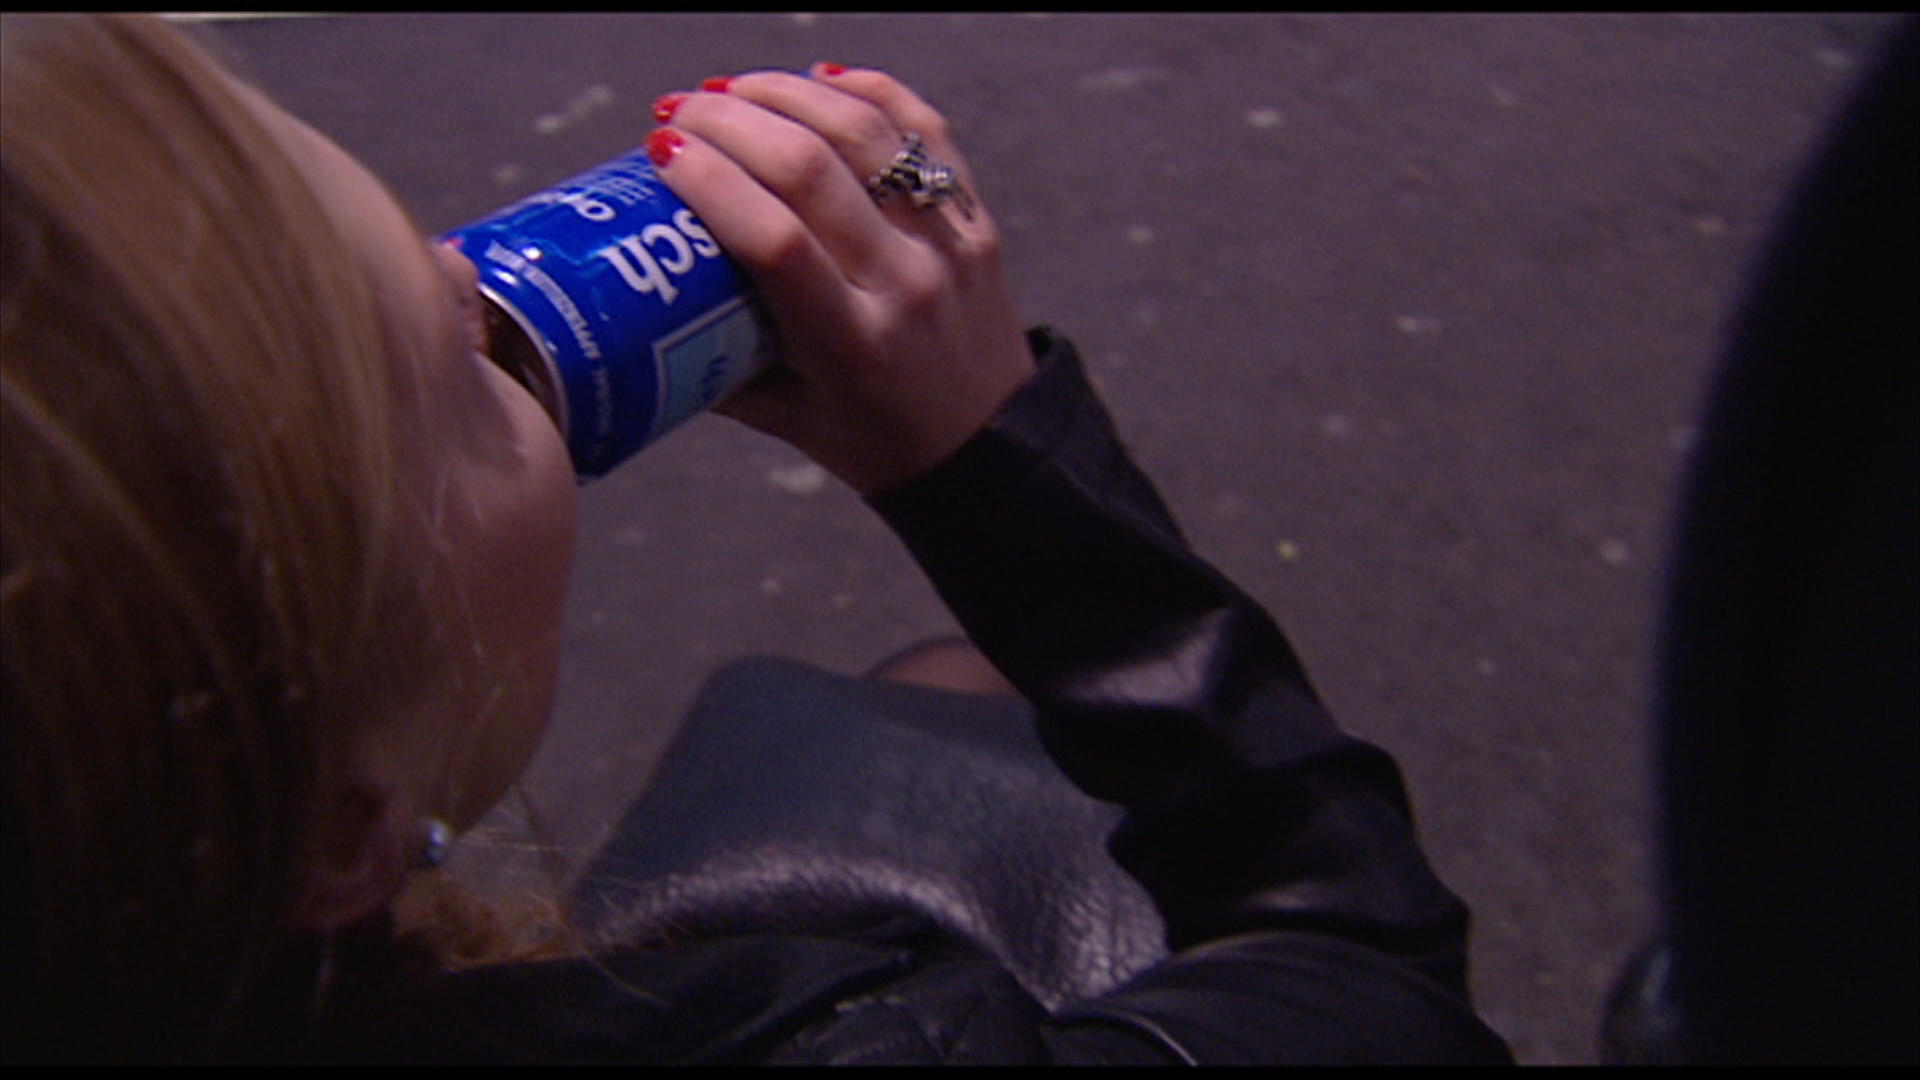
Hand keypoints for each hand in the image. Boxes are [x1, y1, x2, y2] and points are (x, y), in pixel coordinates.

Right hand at [646, 65, 1035, 495]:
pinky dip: (871, 90)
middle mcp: (906, 286)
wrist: (992, 453)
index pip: (775, 241)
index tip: (661, 150)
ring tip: (732, 90)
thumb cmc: (876, 441)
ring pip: (866, 132)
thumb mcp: (789, 421)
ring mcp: (949, 245)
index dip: (711, 181)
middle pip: (811, 169)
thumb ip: (713, 368)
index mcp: (852, 346)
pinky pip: (926, 129)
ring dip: (788, 93)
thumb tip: (629, 305)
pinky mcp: (976, 220)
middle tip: (679, 112)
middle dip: (731, 121)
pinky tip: (819, 80)